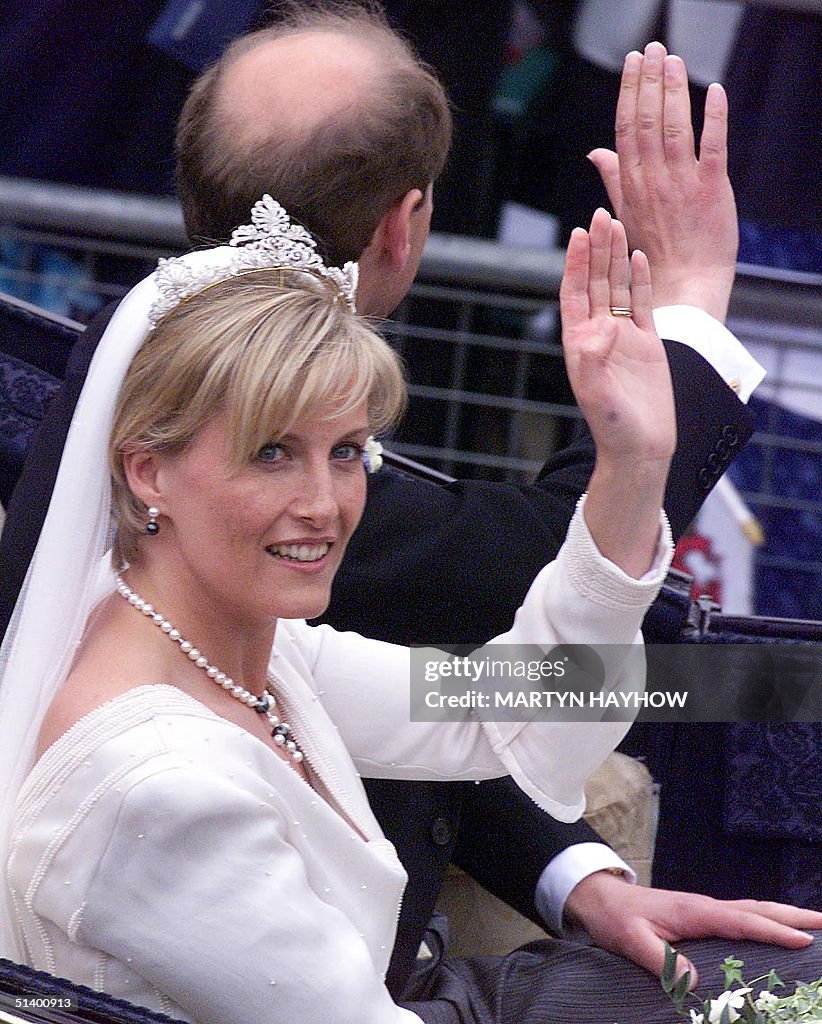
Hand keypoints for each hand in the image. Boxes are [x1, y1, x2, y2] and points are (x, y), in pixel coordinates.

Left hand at [560, 207, 674, 576]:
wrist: (641, 448)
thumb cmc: (613, 426)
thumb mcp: (596, 394)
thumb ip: (593, 360)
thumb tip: (601, 327)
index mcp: (579, 343)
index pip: (574, 294)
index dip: (575, 264)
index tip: (578, 234)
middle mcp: (598, 335)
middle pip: (596, 283)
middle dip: (596, 250)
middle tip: (601, 214)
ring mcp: (624, 337)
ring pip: (618, 288)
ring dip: (616, 257)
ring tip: (617, 224)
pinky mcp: (648, 344)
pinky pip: (643, 304)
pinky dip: (640, 280)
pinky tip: (639, 256)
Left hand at [564, 870, 821, 988]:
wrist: (600, 898)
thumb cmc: (616, 919)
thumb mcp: (631, 940)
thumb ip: (660, 959)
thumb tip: (693, 979)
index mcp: (695, 911)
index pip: (743, 921)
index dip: (773, 931)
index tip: (805, 940)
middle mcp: (705, 907)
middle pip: (757, 909)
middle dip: (793, 917)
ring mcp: (705, 910)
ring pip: (752, 910)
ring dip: (783, 916)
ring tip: (814, 925)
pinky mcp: (701, 917)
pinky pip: (742, 918)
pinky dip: (765, 921)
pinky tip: (774, 931)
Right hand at [588, 42, 737, 322]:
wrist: (683, 285)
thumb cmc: (653, 254)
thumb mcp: (625, 214)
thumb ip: (614, 177)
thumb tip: (595, 152)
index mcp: (631, 184)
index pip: (626, 128)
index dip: (629, 91)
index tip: (633, 63)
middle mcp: (653, 180)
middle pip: (648, 120)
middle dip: (650, 80)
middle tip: (654, 48)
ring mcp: (682, 184)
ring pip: (675, 127)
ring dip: (675, 89)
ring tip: (673, 59)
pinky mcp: (711, 189)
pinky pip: (713, 146)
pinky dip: (714, 117)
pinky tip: (714, 91)